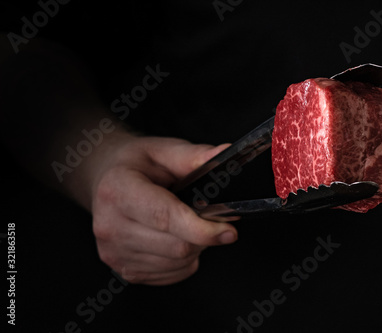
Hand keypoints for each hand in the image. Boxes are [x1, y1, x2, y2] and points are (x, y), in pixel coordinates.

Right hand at [88, 136, 237, 284]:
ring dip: (194, 248)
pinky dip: (184, 260)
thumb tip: (225, 154)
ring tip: (186, 224)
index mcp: (118, 191)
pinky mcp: (124, 270)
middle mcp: (110, 225)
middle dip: (203, 235)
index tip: (229, 231)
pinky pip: (172, 274)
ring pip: (177, 263)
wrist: (104, 180)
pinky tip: (174, 238)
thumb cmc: (135, 165)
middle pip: (176, 246)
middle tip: (206, 216)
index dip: (202, 229)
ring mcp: (114, 252)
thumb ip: (194, 156)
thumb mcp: (163, 150)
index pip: (165, 218)